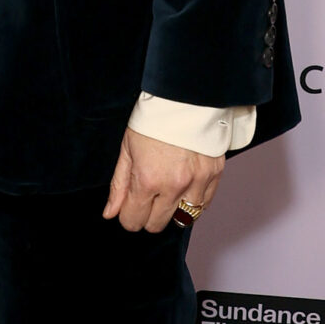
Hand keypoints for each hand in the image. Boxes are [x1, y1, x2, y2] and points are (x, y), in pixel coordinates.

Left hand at [103, 130, 222, 236]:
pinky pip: (203, 205)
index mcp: (146, 179)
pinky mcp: (214, 175)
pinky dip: (192, 202)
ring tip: (168, 190)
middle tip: (148, 197)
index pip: (133, 221)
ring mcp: (196, 182)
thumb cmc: (153, 120)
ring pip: (182, 219)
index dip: (128, 216)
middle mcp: (173, 185)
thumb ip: (119, 186)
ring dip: (172, 210)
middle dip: (148, 216)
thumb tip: (110, 213)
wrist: (185, 98)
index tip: (130, 207)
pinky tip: (184, 189)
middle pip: (156, 225)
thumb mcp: (127, 150)